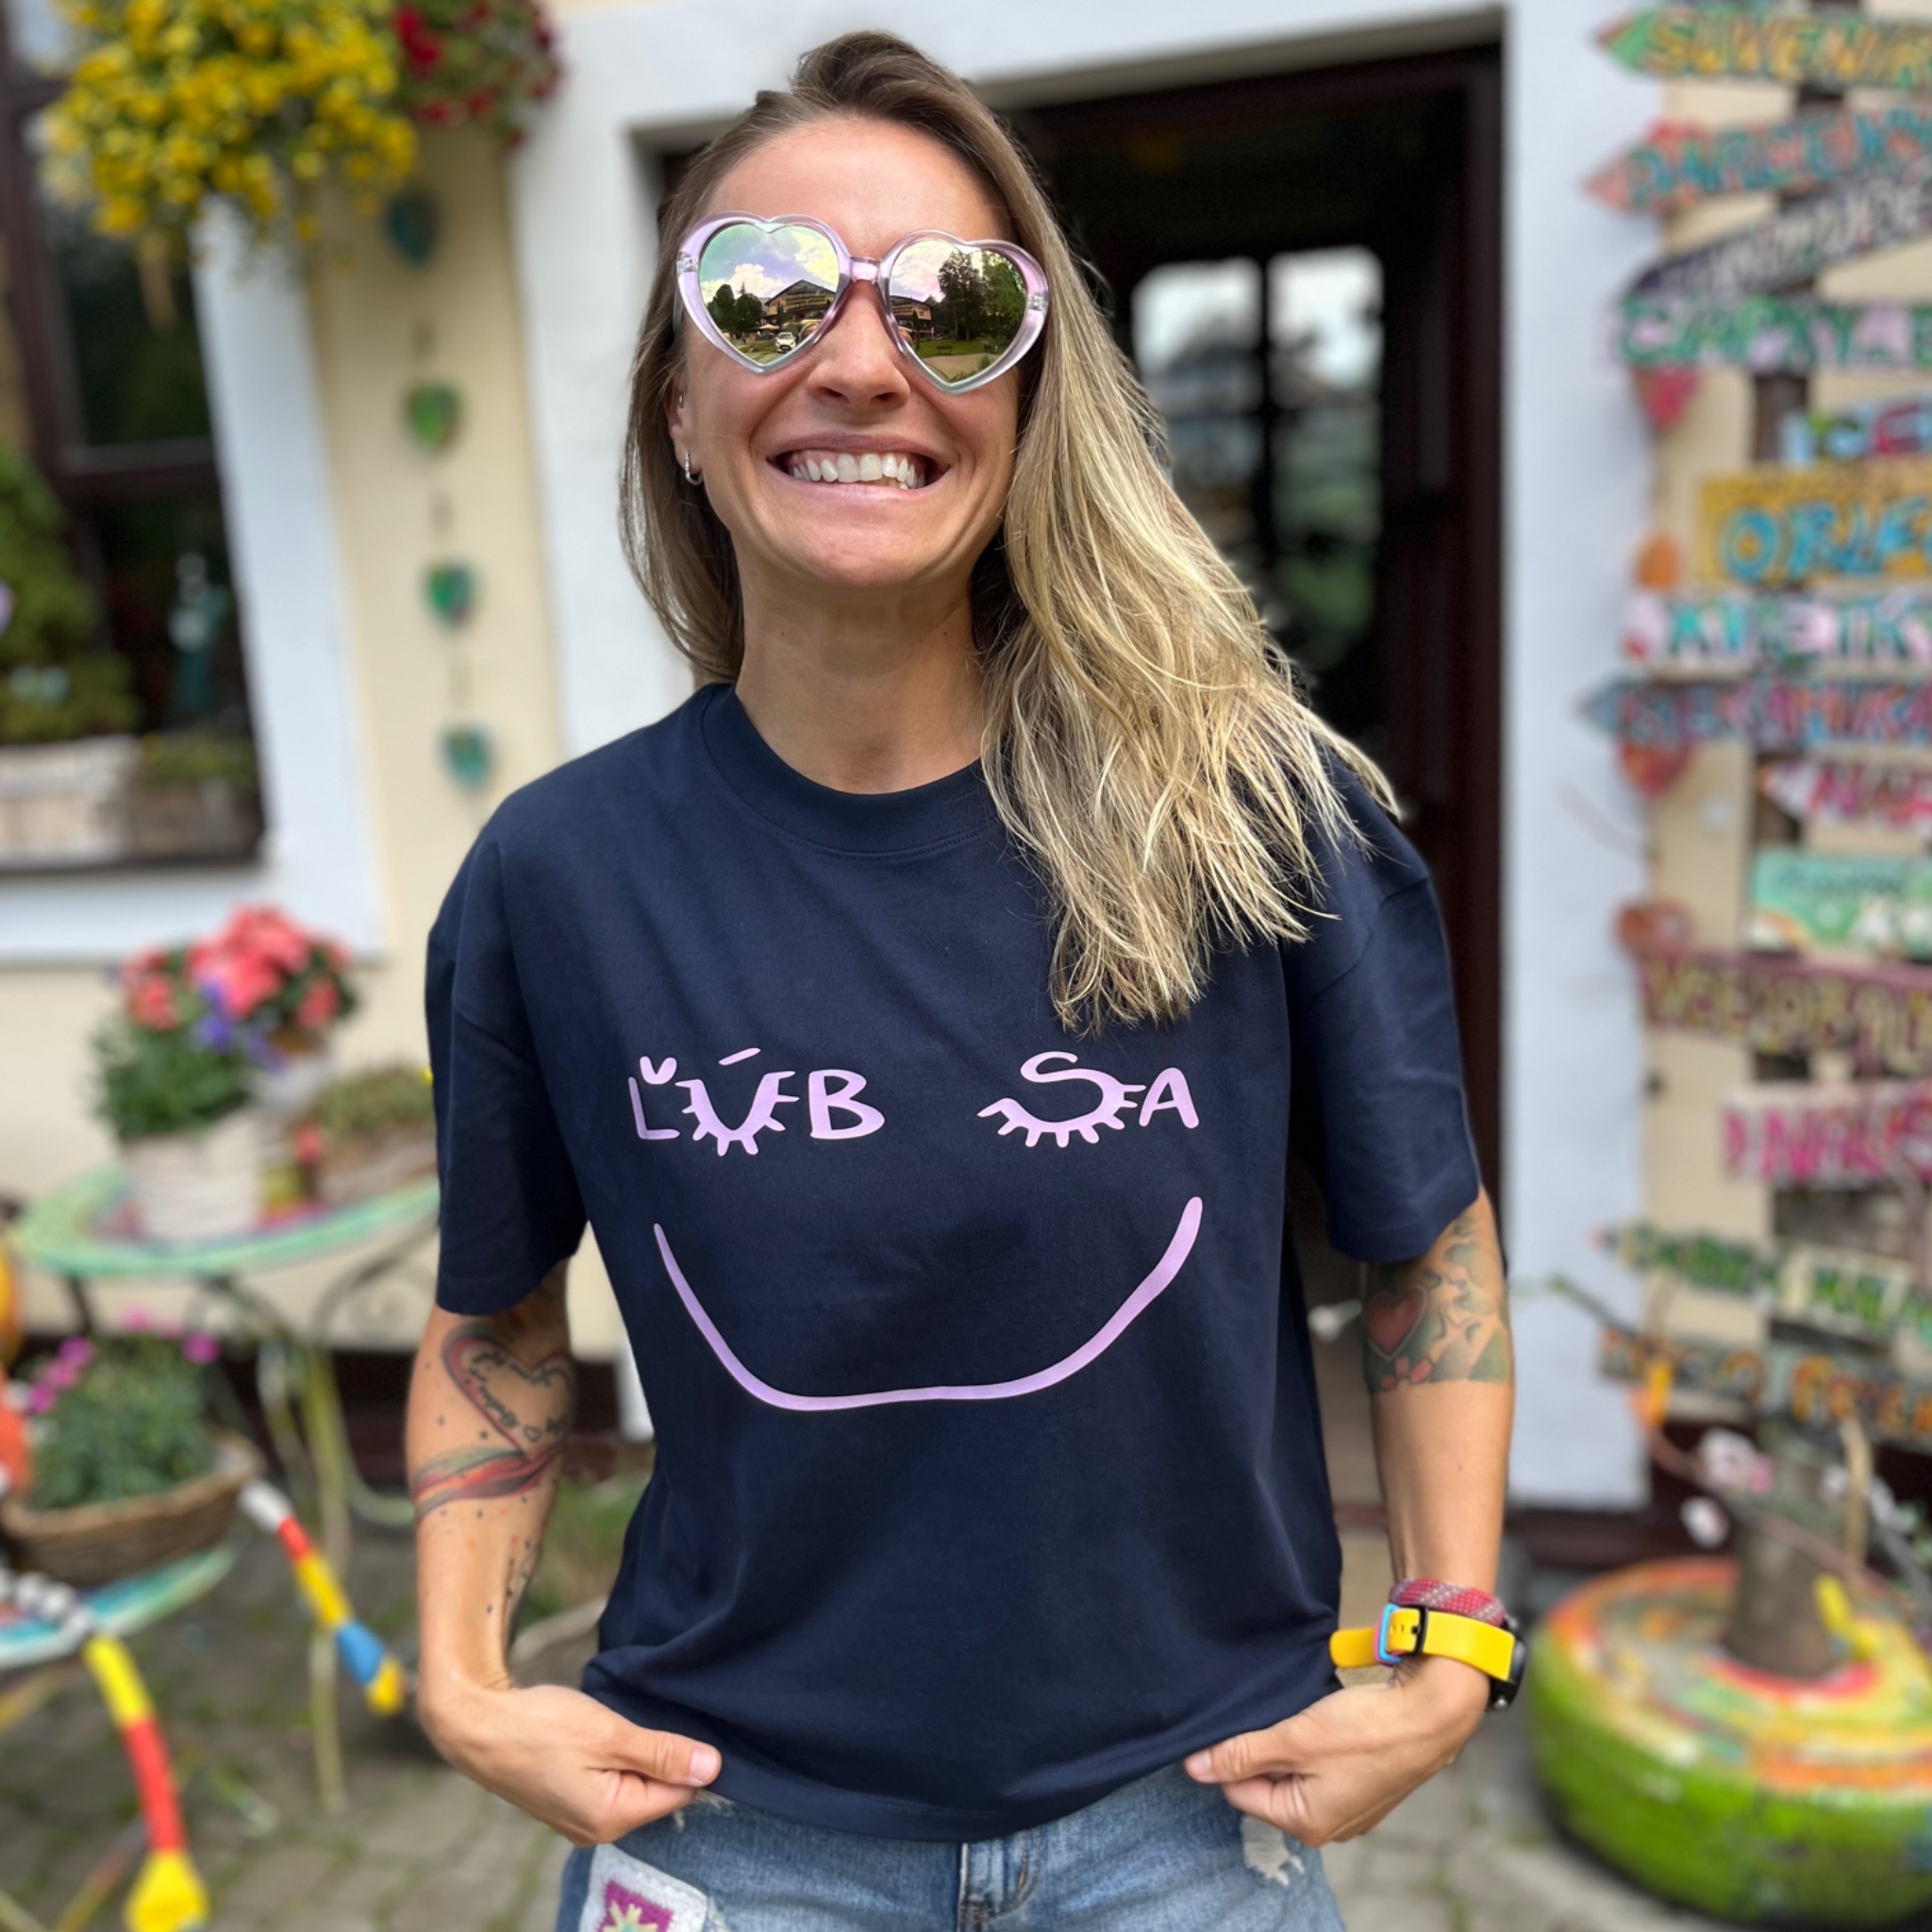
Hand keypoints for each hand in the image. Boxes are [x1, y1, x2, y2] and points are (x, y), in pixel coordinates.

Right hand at [421, 1678, 720, 1844]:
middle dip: (657, 1756)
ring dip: (634, 1754)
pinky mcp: (567, 1802)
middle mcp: (597, 1831)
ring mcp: (579, 1820)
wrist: (476, 1724)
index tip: (671, 1723)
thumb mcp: (609, 1734)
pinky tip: (599, 1735)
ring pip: (633, 1784)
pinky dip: (613, 1758)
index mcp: (611, 1820)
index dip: (684, 1756)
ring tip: (615, 1725)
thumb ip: (662, 1753)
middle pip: (655, 1792)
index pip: (678, 1793)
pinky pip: (609, 1783)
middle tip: (636, 1719)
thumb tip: (713, 1767)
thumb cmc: (540, 1726)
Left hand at [1184, 1656, 1488, 1845]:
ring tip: (1304, 1715)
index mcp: (1306, 1823)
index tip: (1243, 1722)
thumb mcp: (1295, 1738)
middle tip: (1280, 1716)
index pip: (1239, 1791)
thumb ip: (1242, 1753)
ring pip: (1296, 1772)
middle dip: (1266, 1749)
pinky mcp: (1364, 1785)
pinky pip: (1322, 1767)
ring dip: (1291, 1743)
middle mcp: (1327, 1826)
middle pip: (1268, 1784)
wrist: (1432, 1713)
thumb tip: (1194, 1768)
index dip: (1233, 1754)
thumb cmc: (1366, 1729)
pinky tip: (1328, 1720)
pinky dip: (1317, 1744)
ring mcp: (1349, 1807)